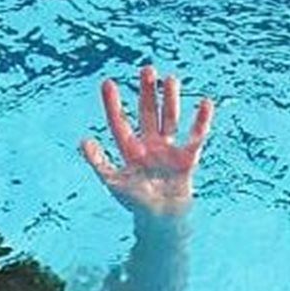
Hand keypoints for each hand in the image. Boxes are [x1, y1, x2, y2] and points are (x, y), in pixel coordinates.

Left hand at [80, 65, 214, 216]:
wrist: (161, 221)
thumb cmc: (136, 203)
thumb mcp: (113, 182)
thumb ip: (99, 162)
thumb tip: (83, 141)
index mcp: (130, 150)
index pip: (119, 122)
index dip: (113, 104)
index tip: (108, 82)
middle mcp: (149, 145)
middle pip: (147, 113)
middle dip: (147, 93)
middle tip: (147, 69)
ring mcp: (169, 149)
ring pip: (169, 118)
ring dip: (170, 100)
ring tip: (170, 79)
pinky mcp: (187, 157)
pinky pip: (196, 136)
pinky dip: (201, 121)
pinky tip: (205, 103)